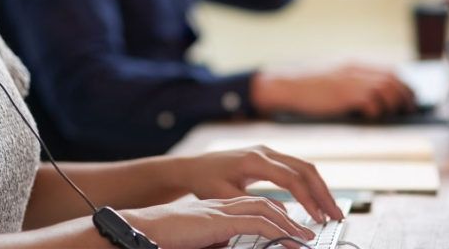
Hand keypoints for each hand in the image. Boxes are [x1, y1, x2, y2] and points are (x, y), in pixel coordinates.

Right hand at [123, 197, 314, 248]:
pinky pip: (257, 223)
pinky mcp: (218, 221)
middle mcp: (222, 204)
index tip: (294, 229)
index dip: (277, 215)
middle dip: (290, 215)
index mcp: (217, 208)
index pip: (255, 206)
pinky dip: (278, 230)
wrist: (139, 230)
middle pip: (265, 203)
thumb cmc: (163, 236)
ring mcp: (220, 210)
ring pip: (266, 209)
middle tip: (309, 230)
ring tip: (307, 237)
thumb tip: (228, 244)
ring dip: (290, 222)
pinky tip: (291, 240)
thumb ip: (216, 240)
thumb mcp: (198, 239)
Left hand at [177, 146, 343, 222]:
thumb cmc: (205, 181)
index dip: (307, 198)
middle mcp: (265, 151)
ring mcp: (269, 152)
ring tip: (331, 211)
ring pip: (304, 167)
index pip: (290, 178)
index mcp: (254, 160)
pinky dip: (309, 184)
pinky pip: (296, 168)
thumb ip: (252, 205)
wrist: (193, 166)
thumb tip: (283, 213)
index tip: (318, 217)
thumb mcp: (224, 197)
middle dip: (323, 193)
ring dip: (320, 188)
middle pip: (305, 169)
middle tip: (336, 215)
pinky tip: (316, 201)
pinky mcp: (269, 157)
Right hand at [251, 64, 416, 117]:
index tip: (409, 95)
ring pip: (387, 88)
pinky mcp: (345, 94)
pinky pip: (372, 101)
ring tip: (395, 114)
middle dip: (405, 94)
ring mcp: (351, 81)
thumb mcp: (332, 78)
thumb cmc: (306, 87)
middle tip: (410, 108)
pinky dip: (377, 109)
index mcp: (354, 64)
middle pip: (393, 79)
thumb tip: (373, 97)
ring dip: (395, 103)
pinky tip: (372, 116)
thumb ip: (351, 82)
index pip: (389, 70)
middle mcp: (356, 70)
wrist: (286, 86)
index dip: (403, 83)